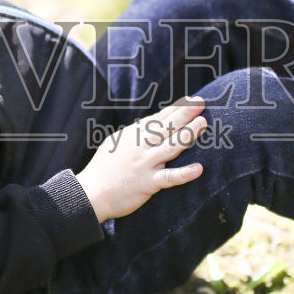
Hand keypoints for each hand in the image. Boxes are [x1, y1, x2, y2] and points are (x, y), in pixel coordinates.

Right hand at [76, 97, 207, 221]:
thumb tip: (153, 124)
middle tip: (200, 103)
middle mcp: (140, 147)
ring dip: (188, 134)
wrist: (90, 194)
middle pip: (166, 127)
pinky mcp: (147, 183)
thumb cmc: (103, 169)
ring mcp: (144, 164)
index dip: (176, 109)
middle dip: (185, 113)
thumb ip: (135, 134)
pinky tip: (198, 169)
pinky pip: (169, 177)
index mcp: (132, 136)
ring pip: (170, 146)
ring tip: (203, 124)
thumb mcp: (116, 144)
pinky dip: (184, 173)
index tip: (191, 100)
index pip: (158, 119)